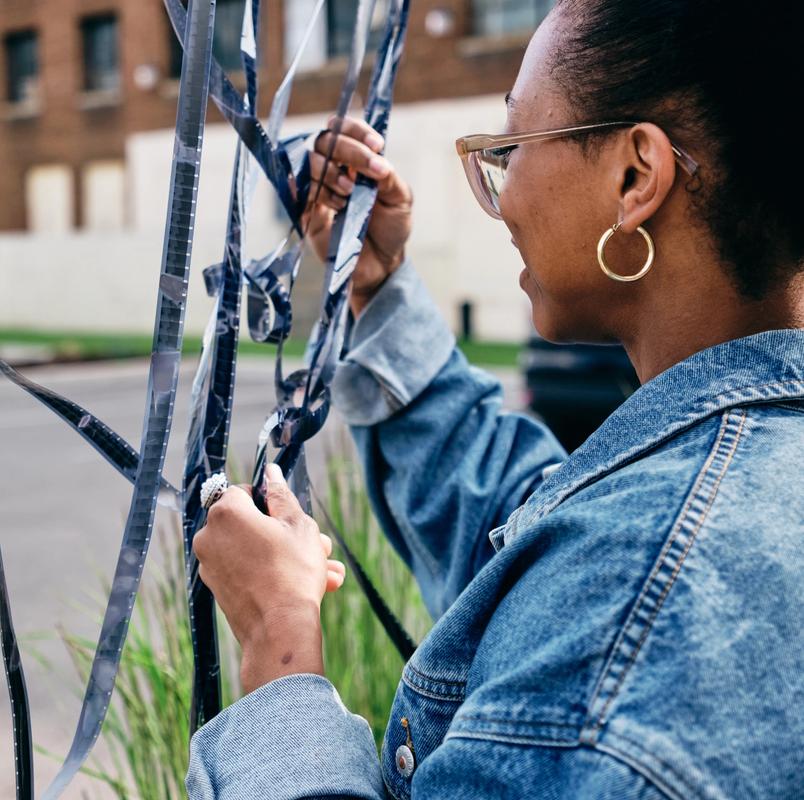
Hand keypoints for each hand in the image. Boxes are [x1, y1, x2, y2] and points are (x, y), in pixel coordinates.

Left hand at [192, 464, 345, 692]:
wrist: (280, 631)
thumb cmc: (292, 572)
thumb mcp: (298, 524)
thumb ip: (281, 494)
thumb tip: (270, 472)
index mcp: (226, 512)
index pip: (246, 490)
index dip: (271, 501)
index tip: (290, 517)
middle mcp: (209, 536)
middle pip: (252, 522)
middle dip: (287, 533)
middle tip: (318, 546)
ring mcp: (210, 564)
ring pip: (255, 549)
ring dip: (287, 555)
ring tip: (325, 571)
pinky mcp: (217, 588)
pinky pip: (248, 570)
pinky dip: (272, 573)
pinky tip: (309, 585)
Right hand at [302, 115, 413, 316]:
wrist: (380, 266)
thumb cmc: (391, 230)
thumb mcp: (400, 200)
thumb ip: (389, 177)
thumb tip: (377, 159)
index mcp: (357, 160)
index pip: (346, 129)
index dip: (356, 130)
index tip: (377, 145)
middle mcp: (334, 169)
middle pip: (324, 140)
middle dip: (347, 149)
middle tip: (368, 170)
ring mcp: (318, 189)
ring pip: (310, 162)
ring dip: (332, 173)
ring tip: (351, 194)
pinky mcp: (306, 212)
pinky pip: (300, 191)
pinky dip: (319, 192)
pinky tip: (337, 206)